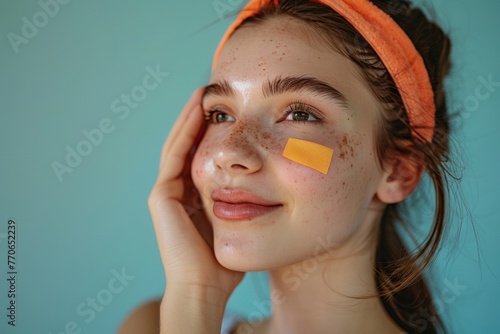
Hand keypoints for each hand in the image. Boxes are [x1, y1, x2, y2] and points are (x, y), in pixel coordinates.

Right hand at [148, 88, 244, 301]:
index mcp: (192, 195)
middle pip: (186, 144)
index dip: (210, 131)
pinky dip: (186, 132)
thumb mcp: (237, 222)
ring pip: (178, 144)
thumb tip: (266, 185)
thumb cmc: (224, 261)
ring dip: (190, 117)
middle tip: (212, 92)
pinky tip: (198, 113)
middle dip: (198, 118)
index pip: (199, 154)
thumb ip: (242, 203)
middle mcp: (176, 190)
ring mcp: (166, 191)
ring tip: (204, 93)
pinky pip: (175, 155)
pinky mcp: (162, 195)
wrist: (205, 286)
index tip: (227, 109)